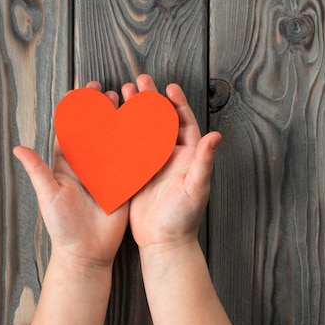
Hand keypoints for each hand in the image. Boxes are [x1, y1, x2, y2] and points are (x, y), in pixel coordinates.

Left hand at [13, 81, 128, 270]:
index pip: (73, 130)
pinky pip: (130, 162)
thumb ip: (37, 170)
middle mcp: (88, 166)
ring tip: (129, 105)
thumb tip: (17, 147)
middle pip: (97, 131)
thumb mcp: (48, 195)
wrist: (86, 252)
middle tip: (111, 93)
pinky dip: (137, 146)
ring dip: (121, 123)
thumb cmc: (63, 226)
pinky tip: (145, 131)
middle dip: (103, 111)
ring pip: (115, 142)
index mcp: (68, 165)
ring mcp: (107, 174)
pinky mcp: (123, 185)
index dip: (79, 110)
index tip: (85, 91)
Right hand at [123, 74, 220, 250]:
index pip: (184, 123)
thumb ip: (204, 162)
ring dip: (134, 111)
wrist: (164, 243)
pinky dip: (119, 133)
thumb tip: (216, 136)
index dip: (177, 104)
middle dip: (150, 100)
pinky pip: (127, 148)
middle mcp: (170, 157)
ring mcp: (151, 164)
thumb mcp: (196, 188)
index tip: (169, 88)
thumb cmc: (184, 218)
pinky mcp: (135, 174)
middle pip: (160, 121)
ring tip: (122, 92)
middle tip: (140, 81)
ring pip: (141, 131)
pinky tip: (109, 120)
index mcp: (188, 157)